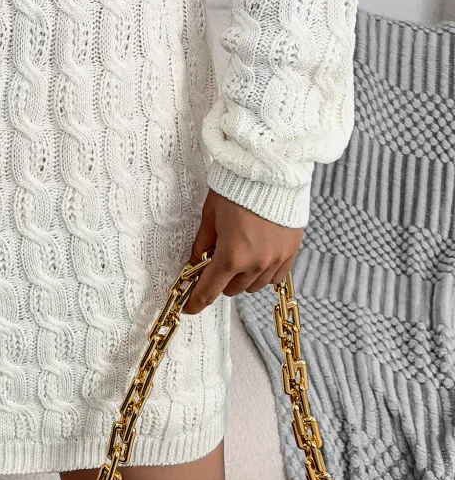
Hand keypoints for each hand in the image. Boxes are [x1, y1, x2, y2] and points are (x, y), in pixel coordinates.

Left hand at [182, 189, 302, 314]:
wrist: (270, 171)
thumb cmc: (235, 189)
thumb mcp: (210, 216)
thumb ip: (202, 244)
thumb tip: (194, 264)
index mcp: (231, 255)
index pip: (210, 290)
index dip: (196, 302)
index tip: (189, 308)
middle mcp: (256, 263)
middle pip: (232, 289)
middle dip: (220, 280)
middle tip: (215, 261)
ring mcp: (276, 260)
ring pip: (253, 286)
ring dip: (241, 278)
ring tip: (237, 254)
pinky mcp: (291, 252)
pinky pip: (275, 278)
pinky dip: (263, 273)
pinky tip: (257, 257)